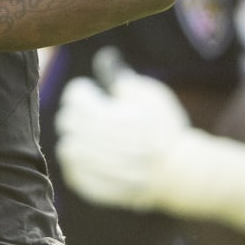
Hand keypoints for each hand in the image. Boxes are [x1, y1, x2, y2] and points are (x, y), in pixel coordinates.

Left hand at [55, 67, 244, 230]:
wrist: (178, 172)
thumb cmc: (165, 130)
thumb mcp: (147, 95)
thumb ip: (121, 78)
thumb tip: (105, 58)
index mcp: (99, 114)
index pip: (74, 95)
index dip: (85, 91)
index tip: (96, 95)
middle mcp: (88, 139)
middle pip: (67, 119)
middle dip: (79, 114)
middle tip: (98, 117)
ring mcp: (86, 165)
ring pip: (67, 146)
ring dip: (78, 139)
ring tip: (97, 138)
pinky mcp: (88, 186)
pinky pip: (72, 170)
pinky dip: (80, 163)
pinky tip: (98, 158)